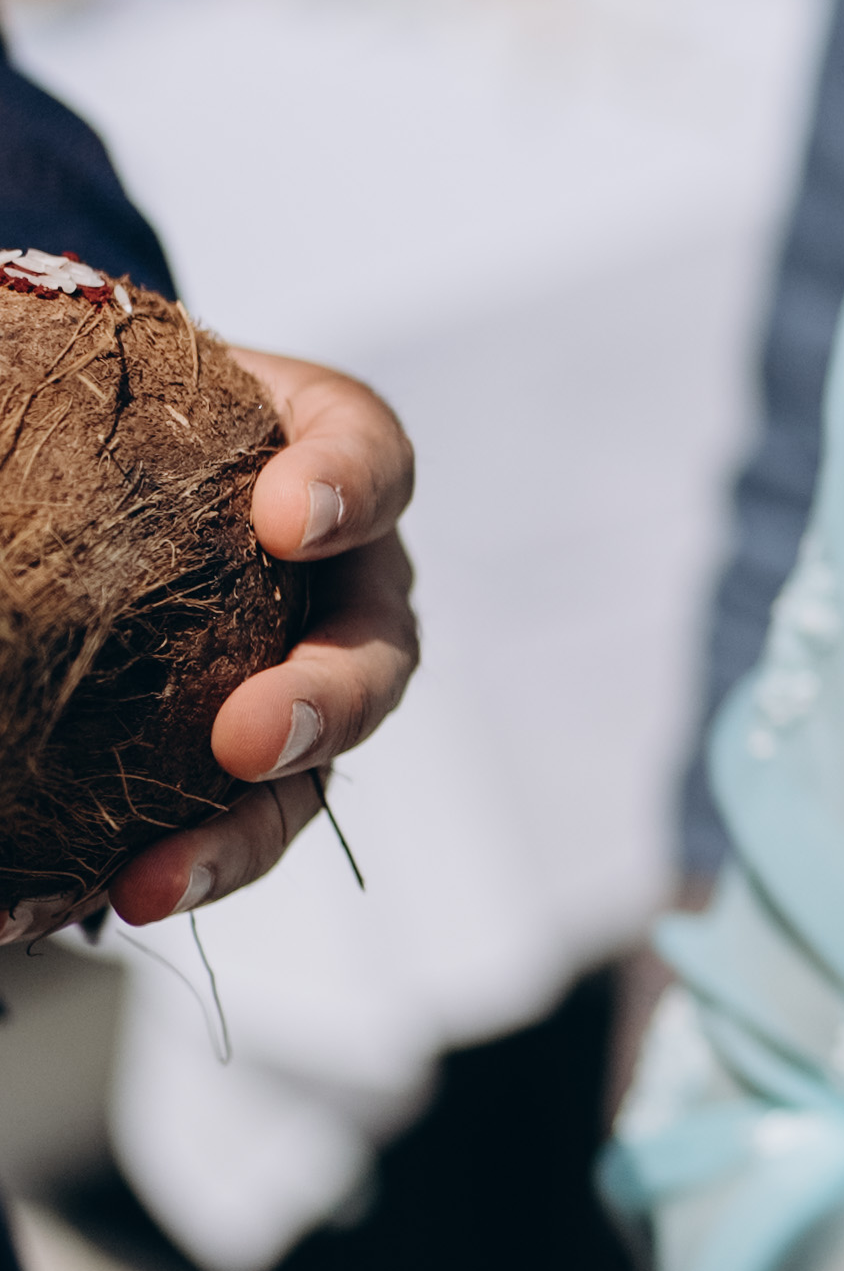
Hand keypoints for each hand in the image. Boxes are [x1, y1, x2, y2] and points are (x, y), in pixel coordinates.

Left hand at [0, 353, 420, 948]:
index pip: (368, 458)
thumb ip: (63, 364)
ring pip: (304, 783)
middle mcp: (341, 590)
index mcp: (325, 466)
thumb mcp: (111, 362)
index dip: (346, 489)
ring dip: (234, 841)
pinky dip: (135, 874)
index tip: (287, 512)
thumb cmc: (121, 407)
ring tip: (148, 882)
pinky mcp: (228, 775)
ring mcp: (295, 688)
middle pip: (374, 656)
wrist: (101, 468)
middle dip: (322, 705)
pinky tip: (41, 907)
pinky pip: (205, 838)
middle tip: (249, 736)